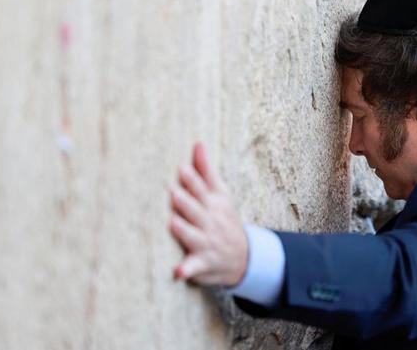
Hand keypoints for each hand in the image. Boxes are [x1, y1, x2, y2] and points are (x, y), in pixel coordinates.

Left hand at [168, 142, 247, 286]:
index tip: (180, 169)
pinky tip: (178, 272)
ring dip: (184, 230)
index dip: (192, 181)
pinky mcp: (203, 263)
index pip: (203, 190)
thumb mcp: (220, 193)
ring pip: (194, 236)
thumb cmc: (223, 218)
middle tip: (172, 192)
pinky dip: (187, 270)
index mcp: (214, 203)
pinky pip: (195, 267)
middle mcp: (211, 222)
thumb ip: (206, 170)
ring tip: (173, 222)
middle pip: (197, 210)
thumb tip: (198, 143)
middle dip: (186, 202)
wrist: (244, 256)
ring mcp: (207, 242)